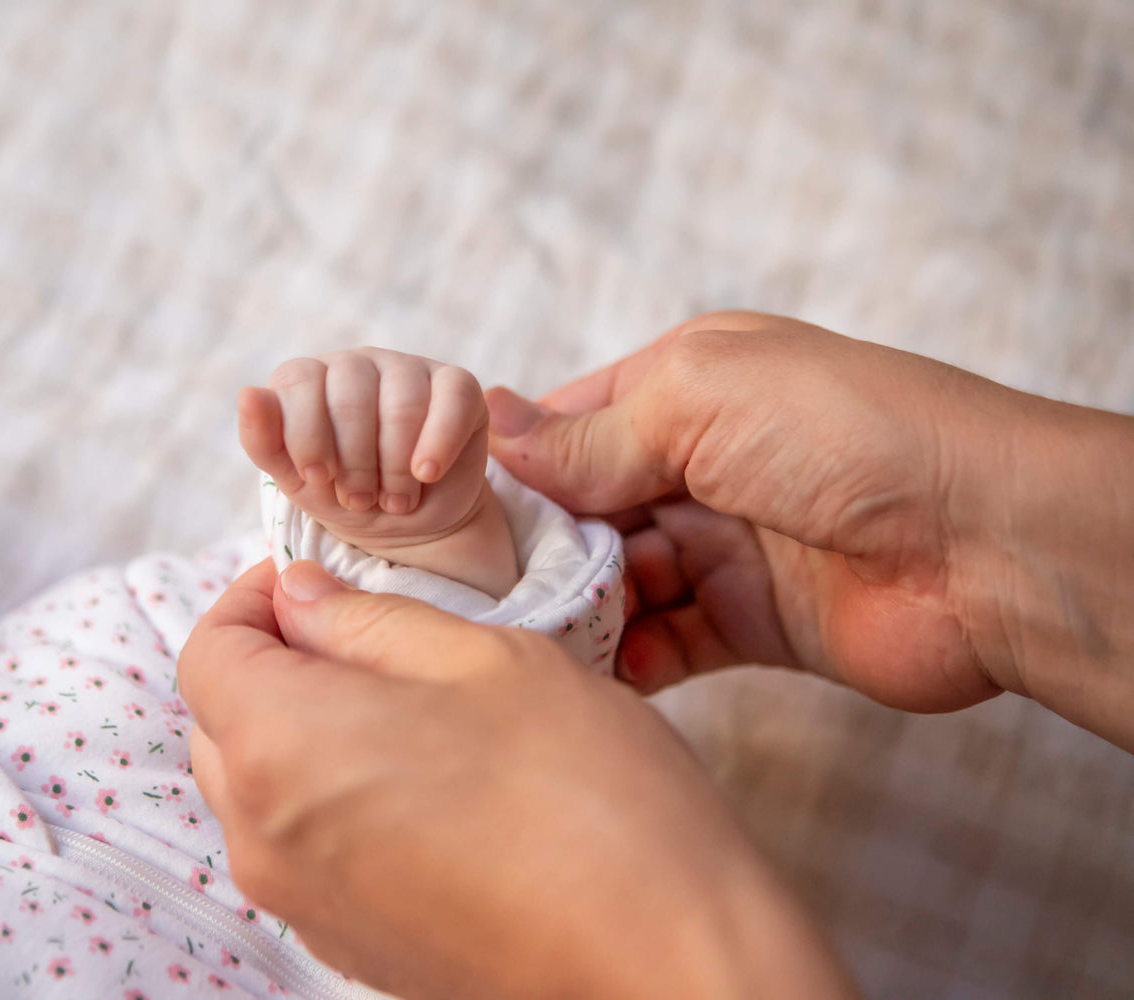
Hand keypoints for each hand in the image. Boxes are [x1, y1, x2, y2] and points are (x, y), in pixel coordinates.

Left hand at [178, 559, 857, 999]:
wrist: (662, 958)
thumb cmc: (587, 793)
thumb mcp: (483, 660)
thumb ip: (369, 619)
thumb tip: (300, 595)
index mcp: (280, 746)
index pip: (208, 652)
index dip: (250, 598)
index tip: (310, 576)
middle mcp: (263, 837)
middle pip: (219, 724)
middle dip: (271, 662)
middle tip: (359, 627)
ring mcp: (301, 904)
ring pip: (258, 790)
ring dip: (300, 732)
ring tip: (401, 704)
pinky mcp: (347, 946)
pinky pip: (304, 851)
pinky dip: (331, 800)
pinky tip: (422, 783)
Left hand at [239, 348, 488, 541]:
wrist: (408, 525)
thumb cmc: (345, 496)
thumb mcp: (296, 480)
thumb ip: (264, 440)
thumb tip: (248, 394)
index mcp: (309, 378)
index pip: (298, 379)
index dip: (307, 435)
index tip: (319, 479)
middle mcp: (356, 364)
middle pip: (350, 393)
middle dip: (354, 461)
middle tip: (359, 499)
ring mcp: (408, 368)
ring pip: (401, 401)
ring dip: (395, 465)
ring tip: (394, 500)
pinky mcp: (457, 385)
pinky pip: (452, 397)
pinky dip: (437, 442)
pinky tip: (426, 474)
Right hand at [486, 311, 1133, 745]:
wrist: (988, 543)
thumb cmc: (852, 437)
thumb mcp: (702, 402)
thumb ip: (595, 434)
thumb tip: (495, 432)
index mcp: (687, 388)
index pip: (571, 426)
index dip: (514, 467)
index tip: (450, 513)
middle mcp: (700, 464)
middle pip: (586, 511)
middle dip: (539, 546)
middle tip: (481, 589)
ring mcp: (726, 545)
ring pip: (619, 581)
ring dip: (578, 607)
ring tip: (533, 634)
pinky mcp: (751, 622)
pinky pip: (666, 643)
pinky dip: (629, 657)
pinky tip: (597, 669)